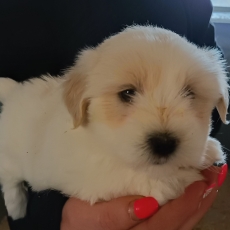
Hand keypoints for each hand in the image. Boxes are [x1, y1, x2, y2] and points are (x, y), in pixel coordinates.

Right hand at [61, 165, 226, 229]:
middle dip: (200, 199)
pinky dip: (190, 203)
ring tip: (212, 177)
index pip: (165, 223)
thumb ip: (114, 215)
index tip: (199, 183)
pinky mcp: (152, 225)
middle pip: (181, 223)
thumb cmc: (81, 222)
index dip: (184, 205)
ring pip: (183, 222)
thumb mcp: (87, 217)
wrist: (79, 229)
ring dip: (200, 200)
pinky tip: (196, 188)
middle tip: (215, 174)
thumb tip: (146, 206)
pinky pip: (177, 218)